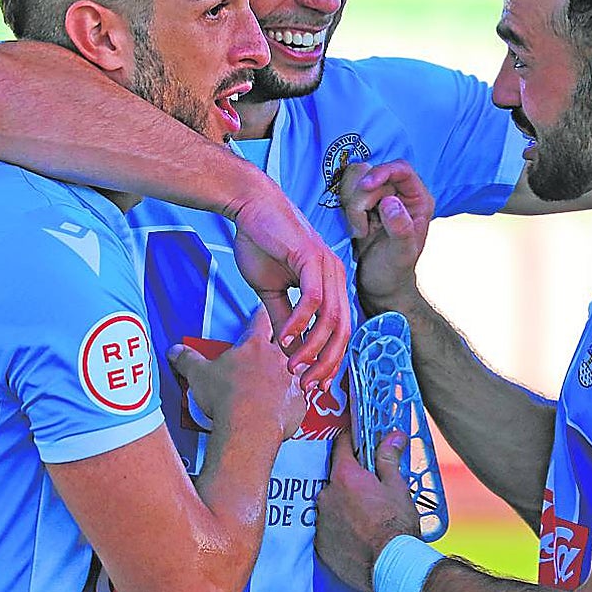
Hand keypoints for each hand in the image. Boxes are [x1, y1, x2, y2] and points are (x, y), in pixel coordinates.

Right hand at [167, 309, 306, 439]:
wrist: (250, 426)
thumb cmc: (227, 399)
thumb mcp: (199, 375)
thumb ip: (188, 359)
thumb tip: (175, 351)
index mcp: (255, 346)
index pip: (260, 320)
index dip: (260, 315)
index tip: (261, 312)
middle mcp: (278, 358)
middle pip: (286, 341)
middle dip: (282, 342)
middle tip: (277, 346)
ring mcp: (292, 378)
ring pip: (299, 367)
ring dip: (293, 370)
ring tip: (284, 376)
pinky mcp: (300, 401)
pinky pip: (302, 395)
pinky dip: (296, 398)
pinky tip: (288, 403)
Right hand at [228, 193, 348, 392]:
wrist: (250, 206)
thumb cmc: (261, 241)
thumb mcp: (271, 289)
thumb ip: (282, 317)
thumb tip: (286, 348)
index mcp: (330, 284)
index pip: (339, 330)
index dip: (329, 360)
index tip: (314, 384)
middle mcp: (335, 276)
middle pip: (342, 330)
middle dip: (326, 363)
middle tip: (308, 385)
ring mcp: (327, 266)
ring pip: (331, 318)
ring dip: (312, 348)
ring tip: (293, 366)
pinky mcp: (312, 257)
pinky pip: (313, 298)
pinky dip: (300, 322)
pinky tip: (285, 337)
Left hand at [315, 432, 420, 591]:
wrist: (391, 566)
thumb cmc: (396, 525)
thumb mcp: (397, 486)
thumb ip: (389, 458)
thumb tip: (393, 436)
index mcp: (345, 476)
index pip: (342, 444)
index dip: (353, 439)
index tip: (361, 440)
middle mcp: (326, 495)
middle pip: (336, 475)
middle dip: (352, 477)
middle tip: (372, 486)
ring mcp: (321, 520)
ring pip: (331, 501)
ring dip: (344, 502)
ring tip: (367, 514)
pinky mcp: (320, 543)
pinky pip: (328, 525)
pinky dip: (340, 524)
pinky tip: (358, 531)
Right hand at [341, 161, 433, 307]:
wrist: (379, 286)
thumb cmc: (394, 273)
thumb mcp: (401, 255)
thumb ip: (401, 228)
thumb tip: (390, 202)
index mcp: (418, 200)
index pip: (401, 169)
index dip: (382, 172)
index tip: (366, 186)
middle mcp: (400, 193)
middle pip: (373, 173)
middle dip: (362, 198)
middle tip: (362, 228)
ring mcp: (380, 196)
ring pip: (356, 178)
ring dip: (352, 204)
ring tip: (360, 230)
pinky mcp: (362, 203)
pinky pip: (346, 190)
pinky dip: (346, 207)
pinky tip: (356, 229)